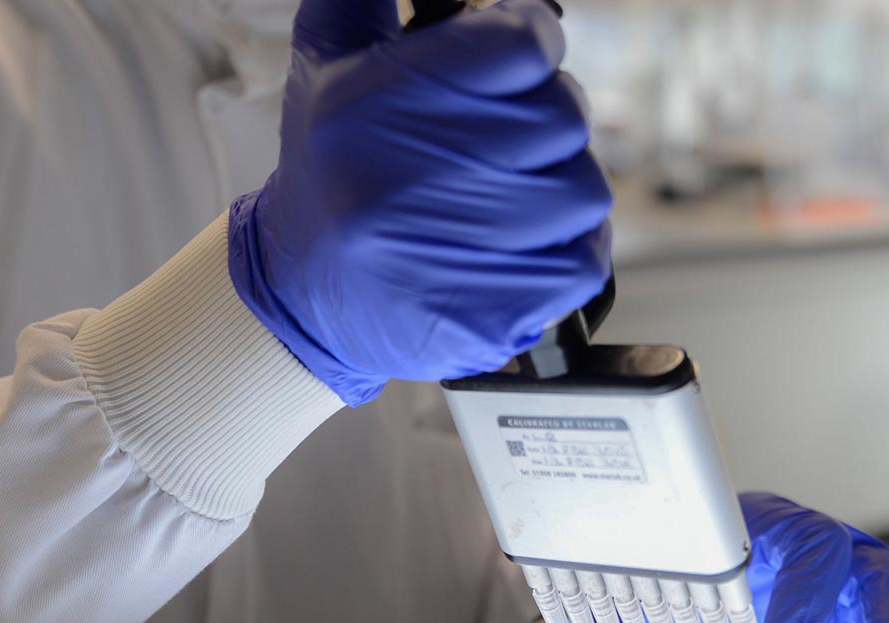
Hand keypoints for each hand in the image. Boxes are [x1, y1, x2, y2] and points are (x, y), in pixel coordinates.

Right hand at [228, 0, 611, 405]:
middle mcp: (406, 181)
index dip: (529, 38)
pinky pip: (585, 261)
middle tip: (507, 135)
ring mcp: (450, 257)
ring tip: (508, 195)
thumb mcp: (329, 64)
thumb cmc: (332, 170)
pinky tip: (520, 246)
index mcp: (371, 107)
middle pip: (563, 116)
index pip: (520, 45)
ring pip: (583, 190)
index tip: (515, 53)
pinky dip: (566, 249)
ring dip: (559, 187)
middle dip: (546, 117)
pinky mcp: (487, 318)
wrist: (304, 296)